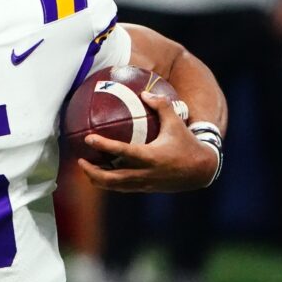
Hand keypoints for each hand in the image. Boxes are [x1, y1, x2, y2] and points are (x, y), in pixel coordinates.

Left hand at [77, 92, 215, 191]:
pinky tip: (101, 172)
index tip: (88, 139)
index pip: (121, 152)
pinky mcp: (144, 189)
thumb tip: (144, 92)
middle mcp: (144, 173)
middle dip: (91, 171)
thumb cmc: (187, 143)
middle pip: (110, 178)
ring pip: (113, 187)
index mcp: (150, 157)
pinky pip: (121, 187)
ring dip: (97, 179)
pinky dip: (109, 182)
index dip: (103, 146)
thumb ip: (161, 105)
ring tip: (86, 168)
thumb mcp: (176, 122)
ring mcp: (143, 184)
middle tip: (80, 160)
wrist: (201, 171)